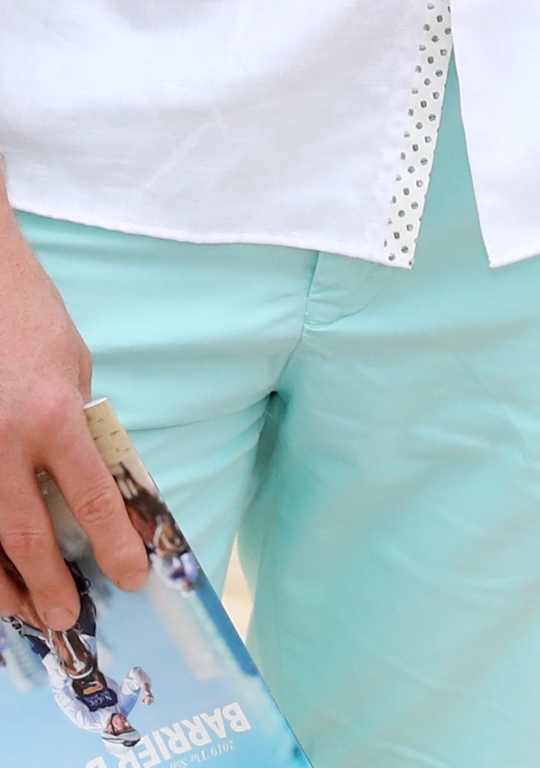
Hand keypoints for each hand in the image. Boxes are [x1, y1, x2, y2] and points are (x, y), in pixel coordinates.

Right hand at [0, 217, 146, 625]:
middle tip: (68, 617)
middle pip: (27, 535)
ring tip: (25, 612)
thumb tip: (84, 481)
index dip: (114, 544)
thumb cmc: (29, 318)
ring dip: (3, 583)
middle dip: (50, 585)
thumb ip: (77, 423)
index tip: (132, 576)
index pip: (92, 496)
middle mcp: (5, 440)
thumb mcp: (73, 365)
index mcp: (54, 413)